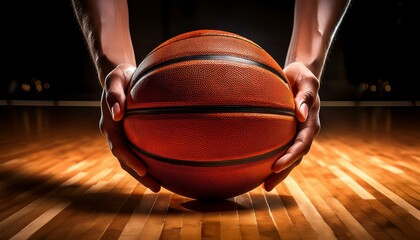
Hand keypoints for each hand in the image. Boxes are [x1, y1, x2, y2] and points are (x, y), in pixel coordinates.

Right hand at [99, 63, 160, 191]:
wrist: (119, 74)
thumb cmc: (120, 75)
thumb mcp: (115, 79)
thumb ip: (114, 95)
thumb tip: (117, 114)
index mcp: (109, 124)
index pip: (119, 147)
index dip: (130, 160)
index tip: (144, 170)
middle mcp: (114, 132)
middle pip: (125, 159)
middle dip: (139, 175)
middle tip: (157, 188)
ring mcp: (121, 134)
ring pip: (130, 158)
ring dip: (143, 173)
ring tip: (160, 185)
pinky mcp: (129, 133)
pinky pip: (137, 149)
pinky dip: (147, 160)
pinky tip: (163, 166)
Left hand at [264, 62, 320, 190]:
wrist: (298, 73)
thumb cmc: (302, 75)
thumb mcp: (307, 81)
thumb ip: (305, 95)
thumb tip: (301, 113)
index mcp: (310, 123)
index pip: (302, 144)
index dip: (290, 157)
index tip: (276, 166)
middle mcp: (304, 131)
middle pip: (295, 157)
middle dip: (283, 172)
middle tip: (267, 185)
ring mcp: (295, 132)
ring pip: (287, 155)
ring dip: (277, 171)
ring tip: (263, 184)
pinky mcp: (286, 131)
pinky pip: (278, 146)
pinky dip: (270, 157)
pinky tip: (256, 165)